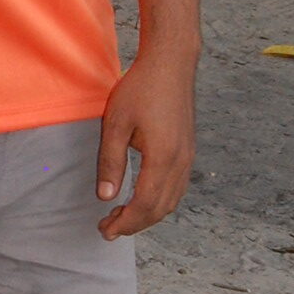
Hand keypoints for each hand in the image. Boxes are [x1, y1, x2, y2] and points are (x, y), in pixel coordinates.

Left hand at [95, 50, 197, 240]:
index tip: (104, 230)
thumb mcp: (115, 124)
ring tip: (121, 216)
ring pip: (171, 200)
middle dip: (134, 224)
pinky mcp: (188, 150)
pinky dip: (159, 201)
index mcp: (163, 158)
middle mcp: (181, 162)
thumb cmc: (141, 88)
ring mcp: (188, 157)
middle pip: (160, 209)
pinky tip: (142, 198)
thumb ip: (110, 162)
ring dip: (147, 214)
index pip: (145, 205)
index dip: (125, 223)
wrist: (171, 63)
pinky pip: (177, 187)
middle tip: (108, 228)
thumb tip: (106, 197)